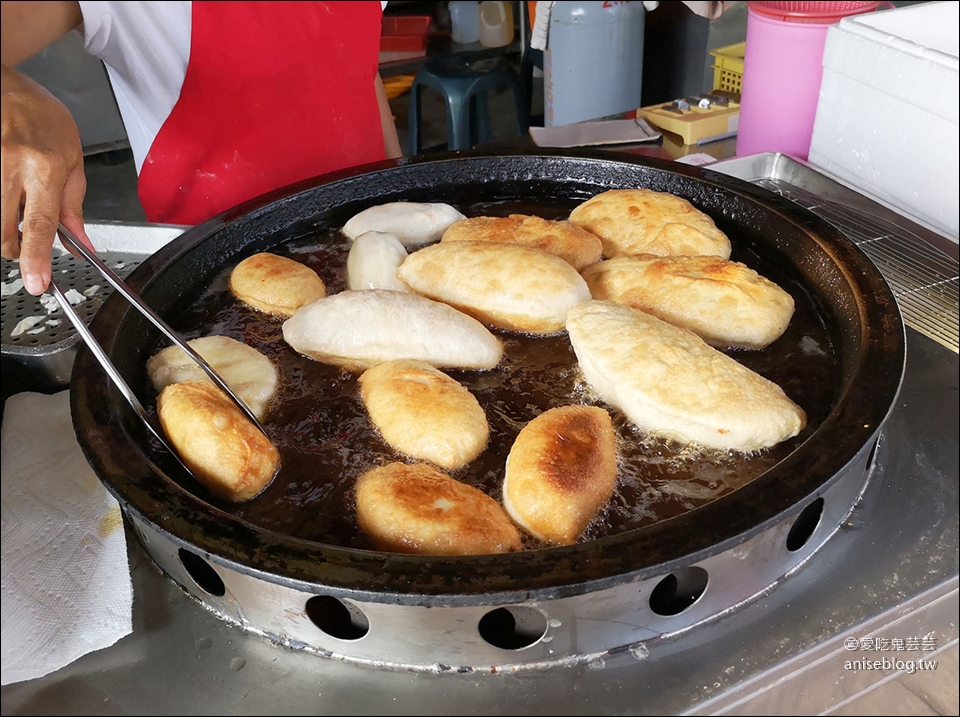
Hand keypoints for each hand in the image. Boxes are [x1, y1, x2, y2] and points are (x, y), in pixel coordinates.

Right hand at [1, 64, 92, 294]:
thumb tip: (81, 243)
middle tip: (21, 244)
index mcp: (45, 166)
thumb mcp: (71, 155)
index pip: (43, 223)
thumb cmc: (38, 114)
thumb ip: (73, 203)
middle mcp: (10, 164)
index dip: (37, 257)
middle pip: (3, 230)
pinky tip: (3, 198)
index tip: (37, 283)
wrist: (1, 81)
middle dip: (12, 249)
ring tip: (12, 215)